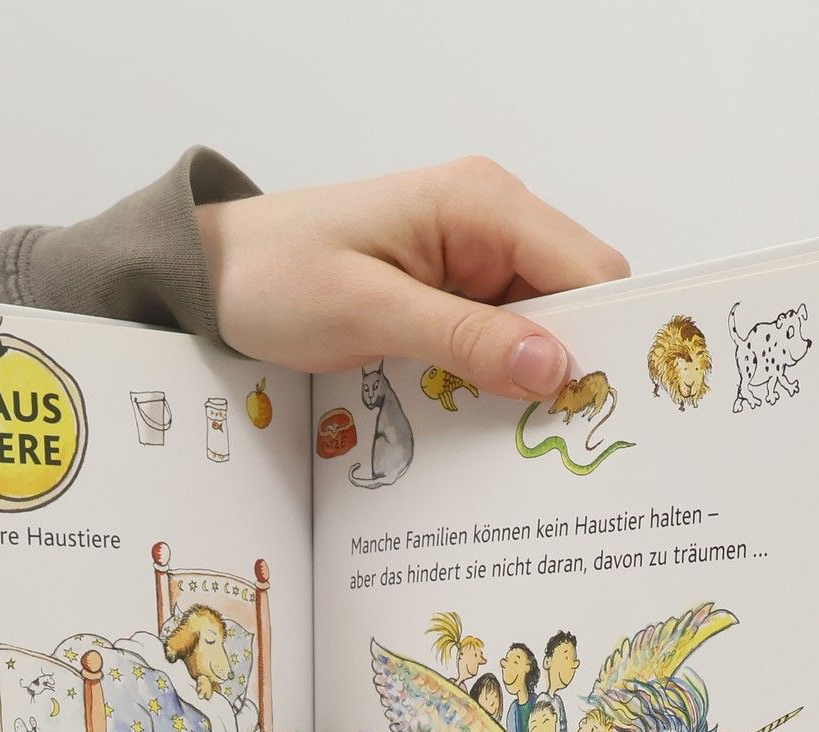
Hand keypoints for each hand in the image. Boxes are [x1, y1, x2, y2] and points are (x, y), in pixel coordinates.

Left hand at [197, 158, 628, 401]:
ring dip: (533, 380)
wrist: (213, 274)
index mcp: (482, 203)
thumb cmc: (275, 276)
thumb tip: (556, 366)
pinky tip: (486, 420)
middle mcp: (491, 220)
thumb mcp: (367, 311)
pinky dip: (498, 379)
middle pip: (576, 299)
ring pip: (541, 327)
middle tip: (559, 439)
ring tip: (522, 440)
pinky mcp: (450, 292)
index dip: (605, 337)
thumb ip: (464, 338)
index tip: (598, 408)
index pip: (588, 269)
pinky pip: (499, 339)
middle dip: (572, 365)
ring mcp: (472, 258)